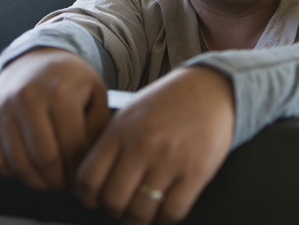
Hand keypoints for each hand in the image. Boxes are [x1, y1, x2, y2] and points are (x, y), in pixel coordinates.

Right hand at [0, 48, 109, 190]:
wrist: (35, 58)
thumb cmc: (70, 81)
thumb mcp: (95, 94)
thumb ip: (98, 128)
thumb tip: (87, 166)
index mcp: (59, 92)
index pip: (71, 147)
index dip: (78, 169)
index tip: (82, 176)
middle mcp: (27, 98)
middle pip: (44, 159)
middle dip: (58, 180)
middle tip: (66, 185)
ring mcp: (2, 109)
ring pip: (18, 164)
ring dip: (36, 182)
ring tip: (51, 180)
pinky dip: (12, 172)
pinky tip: (29, 167)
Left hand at [74, 66, 234, 224]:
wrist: (211, 88)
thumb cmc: (170, 101)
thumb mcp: (131, 112)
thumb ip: (111, 143)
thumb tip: (92, 179)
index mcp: (121, 130)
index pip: (89, 179)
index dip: (88, 198)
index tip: (94, 201)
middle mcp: (142, 146)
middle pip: (113, 200)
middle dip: (114, 210)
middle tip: (121, 207)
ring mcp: (170, 160)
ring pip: (141, 211)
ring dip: (138, 219)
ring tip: (142, 212)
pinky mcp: (196, 171)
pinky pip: (172, 211)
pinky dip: (165, 218)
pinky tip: (164, 209)